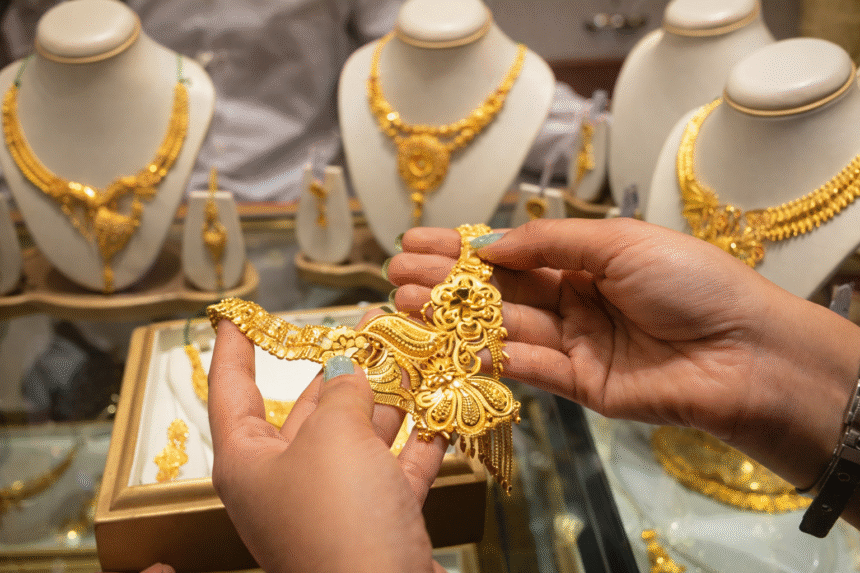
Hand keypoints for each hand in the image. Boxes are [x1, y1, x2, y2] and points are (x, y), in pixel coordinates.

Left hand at [208, 318, 447, 572]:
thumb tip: (350, 369)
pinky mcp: (378, 518)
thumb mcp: (334, 437)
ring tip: (412, 345)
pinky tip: (441, 402)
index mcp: (249, 461)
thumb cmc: (339, 516)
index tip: (238, 314)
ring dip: (390, 393)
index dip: (236, 347)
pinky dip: (419, 437)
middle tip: (370, 321)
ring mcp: (335, 501)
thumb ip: (344, 391)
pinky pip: (397, 466)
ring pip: (361, 434)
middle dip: (342, 363)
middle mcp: (288, 479)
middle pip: (311, 408)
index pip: (232, 390)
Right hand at [387, 218, 859, 491]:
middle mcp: (574, 299)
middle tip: (397, 273)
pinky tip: (452, 342)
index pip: (512, 252)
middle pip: (498, 291)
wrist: (743, 351)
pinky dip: (490, 356)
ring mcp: (574, 343)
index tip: (415, 240)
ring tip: (408, 302)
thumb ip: (550, 242)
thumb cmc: (690, 281)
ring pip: (503, 328)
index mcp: (586, 259)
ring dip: (455, 317)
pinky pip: (527, 368)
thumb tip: (489, 242)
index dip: (463, 246)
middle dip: (447, 281)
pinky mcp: (579, 385)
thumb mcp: (618, 242)